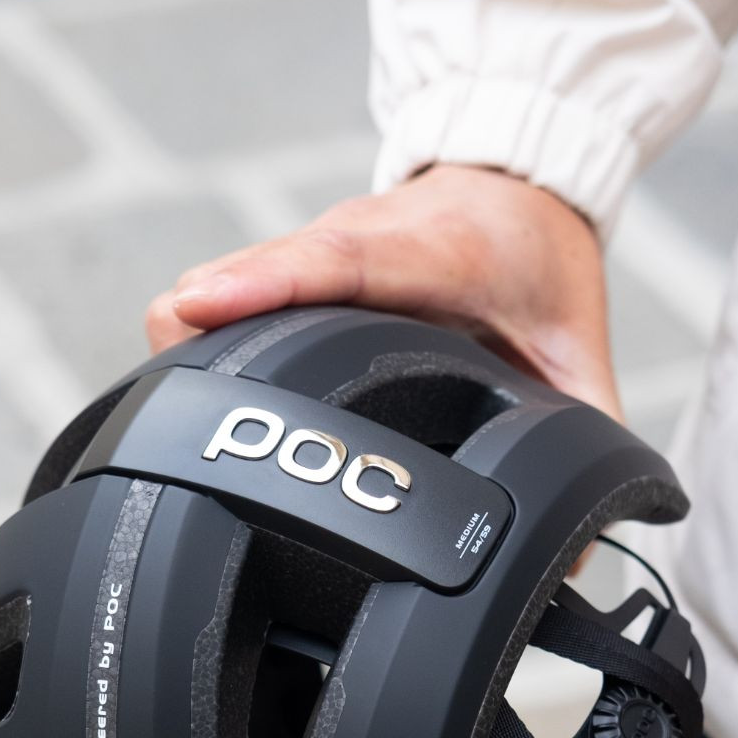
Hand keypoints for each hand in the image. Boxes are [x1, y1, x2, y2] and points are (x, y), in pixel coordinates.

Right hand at [145, 164, 620, 419]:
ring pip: (248, 278)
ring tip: (157, 384)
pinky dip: (208, 326)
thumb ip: (581, 434)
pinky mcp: (300, 265)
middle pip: (273, 270)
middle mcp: (365, 242)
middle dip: (218, 314)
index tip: (206, 303)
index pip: (344, 257)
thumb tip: (573, 552)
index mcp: (438, 252)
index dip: (273, 279)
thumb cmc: (539, 263)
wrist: (524, 184)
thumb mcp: (577, 349)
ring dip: (202, 324)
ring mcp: (323, 251)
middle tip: (168, 359)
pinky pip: (243, 291)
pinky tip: (174, 374)